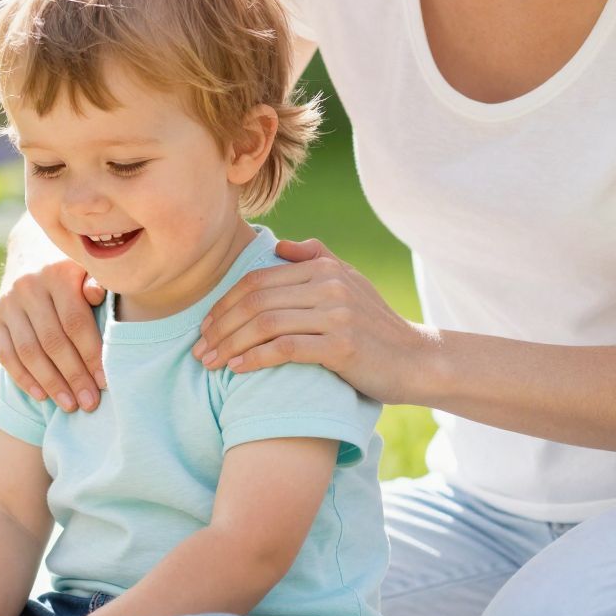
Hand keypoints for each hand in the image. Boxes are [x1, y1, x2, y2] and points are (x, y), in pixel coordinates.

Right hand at [0, 230, 107, 411]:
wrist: (33, 247)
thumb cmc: (76, 267)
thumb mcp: (91, 268)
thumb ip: (98, 281)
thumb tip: (97, 295)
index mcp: (58, 272)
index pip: (76, 323)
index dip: (91, 355)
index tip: (105, 382)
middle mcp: (29, 286)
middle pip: (53, 342)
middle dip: (73, 377)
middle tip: (90, 404)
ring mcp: (9, 301)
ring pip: (29, 352)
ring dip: (51, 383)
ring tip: (70, 405)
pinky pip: (7, 353)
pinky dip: (24, 378)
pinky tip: (42, 395)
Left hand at [190, 237, 432, 403]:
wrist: (416, 359)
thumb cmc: (376, 327)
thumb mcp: (351, 282)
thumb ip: (318, 258)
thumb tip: (282, 245)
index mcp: (324, 267)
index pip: (258, 279)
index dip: (225, 302)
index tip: (206, 327)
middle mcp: (329, 284)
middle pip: (255, 300)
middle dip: (220, 326)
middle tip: (199, 349)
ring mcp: (337, 314)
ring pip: (265, 323)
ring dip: (230, 345)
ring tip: (210, 363)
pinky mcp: (342, 345)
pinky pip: (285, 348)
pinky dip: (254, 358)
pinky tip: (237, 370)